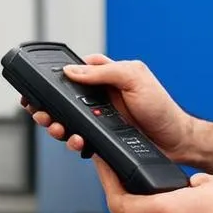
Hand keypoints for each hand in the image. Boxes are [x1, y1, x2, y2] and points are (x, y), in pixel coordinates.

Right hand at [21, 54, 194, 162]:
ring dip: (57, 125)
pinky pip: (79, 140)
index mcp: (106, 77)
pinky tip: (78, 141)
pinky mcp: (101, 139)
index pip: (73, 73)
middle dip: (47, 107)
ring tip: (58, 128)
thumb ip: (104, 72)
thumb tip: (72, 70)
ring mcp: (99, 119)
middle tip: (42, 113)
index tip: (36, 87)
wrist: (176, 140)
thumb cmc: (161, 106)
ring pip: (67, 122)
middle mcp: (99, 98)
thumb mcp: (135, 78)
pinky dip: (74, 142)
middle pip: (62, 100)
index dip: (53, 79)